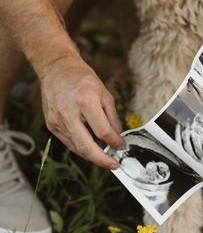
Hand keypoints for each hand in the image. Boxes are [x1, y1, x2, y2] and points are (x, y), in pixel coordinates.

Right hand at [40, 54, 124, 168]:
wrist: (57, 68)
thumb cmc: (81, 78)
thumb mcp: (104, 93)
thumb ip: (112, 116)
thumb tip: (118, 136)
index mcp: (85, 102)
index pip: (102, 131)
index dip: (115, 142)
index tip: (121, 146)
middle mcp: (69, 113)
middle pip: (86, 147)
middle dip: (102, 160)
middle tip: (114, 164)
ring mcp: (57, 121)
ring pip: (76, 148)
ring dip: (92, 155)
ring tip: (104, 157)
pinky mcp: (51, 125)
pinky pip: (68, 142)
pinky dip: (80, 147)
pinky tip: (90, 147)